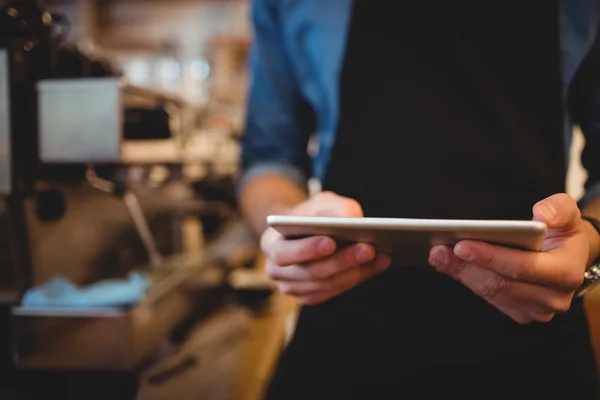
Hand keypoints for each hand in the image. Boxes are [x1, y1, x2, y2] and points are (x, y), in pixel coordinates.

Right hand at [261, 191, 390, 304]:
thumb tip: (354, 220)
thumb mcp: (321, 202)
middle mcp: (277, 271)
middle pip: (311, 272)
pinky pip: (336, 290)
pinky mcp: (311, 295)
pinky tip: (379, 264)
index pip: (284, 253)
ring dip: (356, 271)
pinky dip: (359, 277)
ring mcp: (293, 287)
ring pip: (327, 284)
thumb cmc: (312, 214)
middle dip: (342, 260)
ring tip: (381, 256)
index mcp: (271, 245)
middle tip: (369, 248)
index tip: (331, 241)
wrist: (305, 230)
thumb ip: (336, 207)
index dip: (307, 249)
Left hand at [428, 193, 587, 323]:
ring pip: (490, 292)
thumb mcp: (566, 213)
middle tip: (438, 250)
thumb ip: (558, 209)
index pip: (522, 267)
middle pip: (500, 284)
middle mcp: (553, 297)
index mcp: (566, 272)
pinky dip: (467, 279)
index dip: (490, 257)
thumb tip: (542, 217)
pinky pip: (488, 297)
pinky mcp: (519, 311)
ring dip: (461, 273)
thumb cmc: (562, 231)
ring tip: (438, 254)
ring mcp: (536, 309)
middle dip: (466, 266)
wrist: (569, 255)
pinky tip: (449, 264)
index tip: (461, 245)